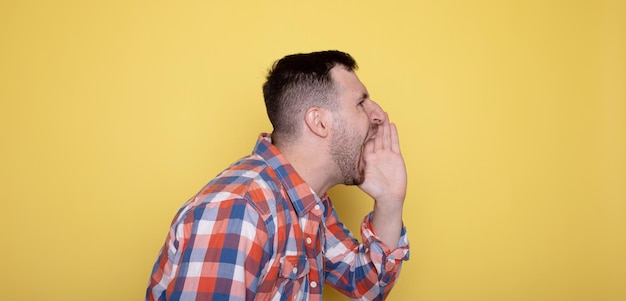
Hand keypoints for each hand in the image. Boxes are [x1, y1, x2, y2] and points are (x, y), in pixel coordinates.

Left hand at [358, 113, 406, 247]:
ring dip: (383, 125)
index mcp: (367, 157)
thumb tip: (339, 162)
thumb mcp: (360, 178)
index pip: (364, 140)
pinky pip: (394, 143)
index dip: (363, 130)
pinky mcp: (396, 156)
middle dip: (374, 123)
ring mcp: (386, 154)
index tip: (359, 119)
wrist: (389, 197)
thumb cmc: (374, 190)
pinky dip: (393, 134)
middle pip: (375, 135)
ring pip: (384, 136)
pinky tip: (391, 125)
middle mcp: (376, 154)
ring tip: (382, 113)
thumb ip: (353, 170)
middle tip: (371, 110)